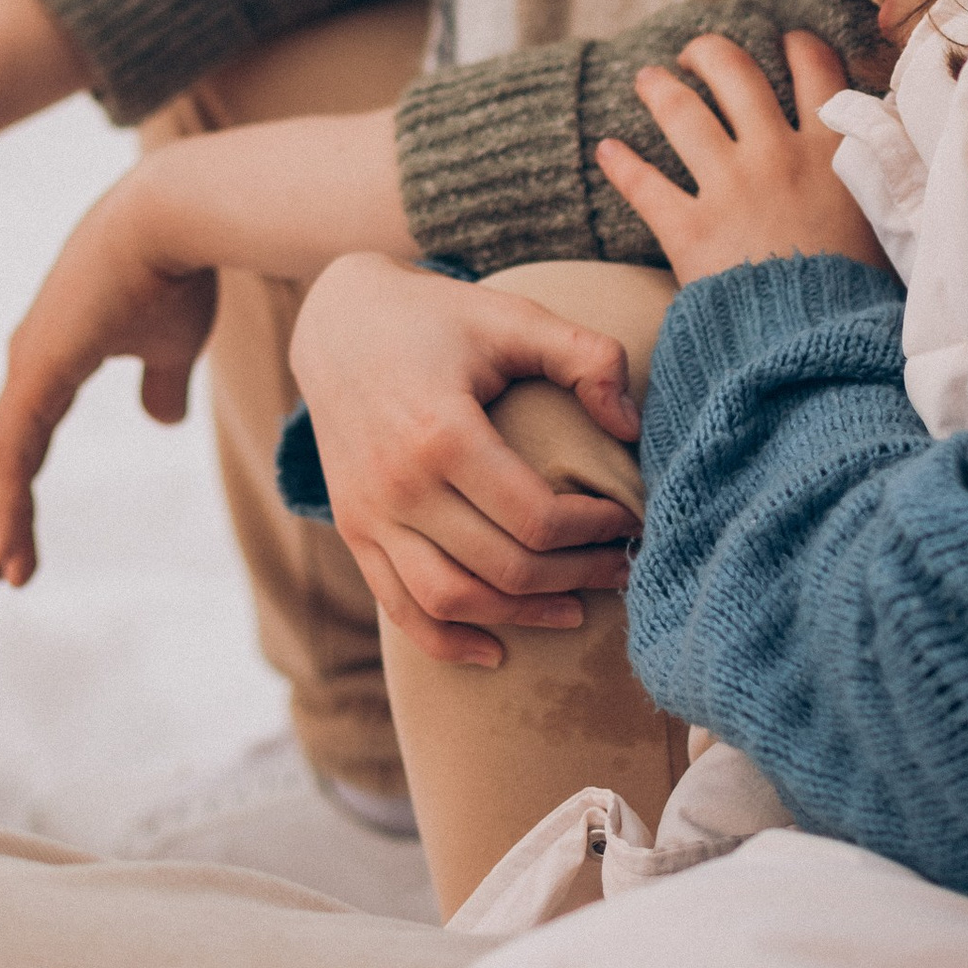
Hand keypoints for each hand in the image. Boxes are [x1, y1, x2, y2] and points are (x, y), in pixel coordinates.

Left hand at [0, 172, 217, 588]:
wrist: (175, 216)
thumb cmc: (176, 269)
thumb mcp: (174, 343)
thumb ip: (161, 383)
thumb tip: (159, 421)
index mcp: (56, 356)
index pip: (28, 437)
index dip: (21, 491)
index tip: (17, 543)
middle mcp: (32, 360)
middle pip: (8, 453)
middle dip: (3, 516)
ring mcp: (30, 361)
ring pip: (4, 458)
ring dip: (3, 519)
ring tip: (1, 574)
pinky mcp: (37, 366)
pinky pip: (12, 447)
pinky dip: (5, 496)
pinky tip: (3, 537)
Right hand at [288, 255, 643, 670]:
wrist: (337, 321)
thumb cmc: (439, 320)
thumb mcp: (514, 317)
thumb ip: (586, 355)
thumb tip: (630, 427)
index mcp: (442, 433)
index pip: (536, 518)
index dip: (595, 530)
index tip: (628, 519)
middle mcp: (399, 484)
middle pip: (504, 567)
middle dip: (576, 577)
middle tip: (620, 567)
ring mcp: (369, 514)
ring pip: (453, 600)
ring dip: (523, 616)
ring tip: (576, 609)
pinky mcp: (354, 529)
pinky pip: (399, 607)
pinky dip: (446, 642)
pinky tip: (496, 650)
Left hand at [594, 32, 883, 286]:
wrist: (826, 346)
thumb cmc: (864, 294)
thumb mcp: (890, 224)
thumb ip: (879, 183)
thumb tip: (891, 160)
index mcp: (831, 151)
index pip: (816, 68)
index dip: (797, 46)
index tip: (784, 42)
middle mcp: (777, 154)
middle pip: (736, 72)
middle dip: (710, 53)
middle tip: (694, 53)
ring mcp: (731, 188)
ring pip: (683, 113)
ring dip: (659, 89)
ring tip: (647, 79)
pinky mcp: (691, 230)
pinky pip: (645, 185)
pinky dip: (622, 164)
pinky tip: (606, 150)